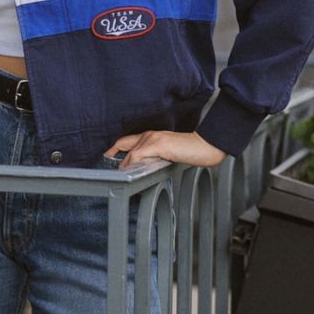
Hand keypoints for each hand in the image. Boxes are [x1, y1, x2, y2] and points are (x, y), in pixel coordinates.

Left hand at [104, 129, 226, 169]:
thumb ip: (156, 159)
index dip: (114, 149)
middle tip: (109, 172)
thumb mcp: (169, 154)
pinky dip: (132, 166)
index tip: (107, 158)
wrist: (206, 145)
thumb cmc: (192, 151)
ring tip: (120, 179)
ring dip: (124, 167)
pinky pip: (137, 156)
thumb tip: (144, 171)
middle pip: (123, 144)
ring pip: (130, 154)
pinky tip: (130, 175)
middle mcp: (149, 134)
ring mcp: (153, 139)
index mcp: (152, 135)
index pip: (126, 140)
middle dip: (113, 157)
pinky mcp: (157, 145)